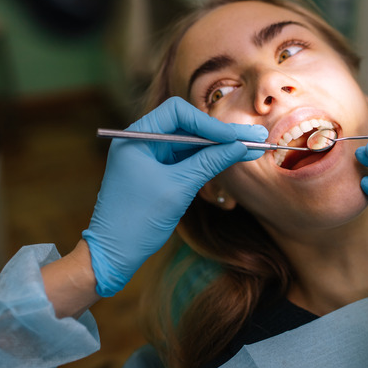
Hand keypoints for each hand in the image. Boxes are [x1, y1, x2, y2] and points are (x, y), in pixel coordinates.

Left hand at [82, 97, 267, 296]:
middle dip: (220, 134)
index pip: (177, 112)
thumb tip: (240, 146)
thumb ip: (209, 163)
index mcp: (136, 137)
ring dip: (218, 146)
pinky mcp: (157, 173)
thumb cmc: (137, 221)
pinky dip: (207, 160)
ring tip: (251, 146)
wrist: (113, 255)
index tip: (234, 137)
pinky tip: (232, 158)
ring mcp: (149, 157)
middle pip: (187, 126)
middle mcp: (141, 141)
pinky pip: (185, 159)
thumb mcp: (179, 188)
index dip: (209, 123)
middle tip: (255, 136)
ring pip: (189, 143)